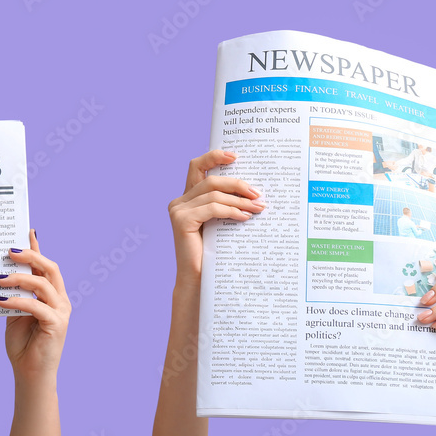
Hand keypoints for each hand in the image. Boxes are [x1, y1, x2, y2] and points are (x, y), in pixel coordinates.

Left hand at [0, 230, 69, 385]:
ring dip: (19, 278)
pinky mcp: (57, 324)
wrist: (30, 374)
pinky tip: (0, 300)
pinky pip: (35, 306)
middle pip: (49, 268)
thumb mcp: (14, 313)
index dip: (37, 248)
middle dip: (31, 255)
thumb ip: (14, 294)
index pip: (44, 266)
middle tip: (8, 251)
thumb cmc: (22, 345)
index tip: (27, 231)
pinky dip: (17, 301)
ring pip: (43, 284)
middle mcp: (60, 300)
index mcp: (51, 295)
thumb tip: (0, 274)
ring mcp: (61, 311)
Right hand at [167, 150, 264, 285]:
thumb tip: (253, 191)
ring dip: (239, 199)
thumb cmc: (213, 253)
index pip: (197, 167)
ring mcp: (178, 210)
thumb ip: (227, 205)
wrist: (199, 280)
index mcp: (188, 198)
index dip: (214, 156)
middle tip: (257, 193)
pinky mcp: (181, 220)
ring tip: (257, 207)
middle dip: (236, 183)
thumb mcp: (221, 223)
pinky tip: (245, 217)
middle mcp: (179, 201)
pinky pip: (212, 208)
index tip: (235, 155)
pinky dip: (231, 210)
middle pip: (210, 179)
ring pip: (213, 193)